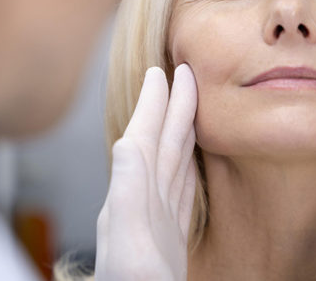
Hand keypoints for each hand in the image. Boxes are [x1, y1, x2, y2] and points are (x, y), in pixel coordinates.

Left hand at [95, 65, 197, 280]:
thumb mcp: (132, 243)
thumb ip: (129, 193)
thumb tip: (126, 140)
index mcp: (131, 201)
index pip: (143, 141)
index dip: (154, 106)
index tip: (164, 72)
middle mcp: (140, 206)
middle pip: (159, 146)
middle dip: (170, 109)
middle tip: (184, 75)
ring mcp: (154, 222)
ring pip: (169, 166)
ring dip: (178, 134)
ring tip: (189, 109)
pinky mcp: (168, 240)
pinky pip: (179, 193)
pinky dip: (186, 172)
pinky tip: (188, 166)